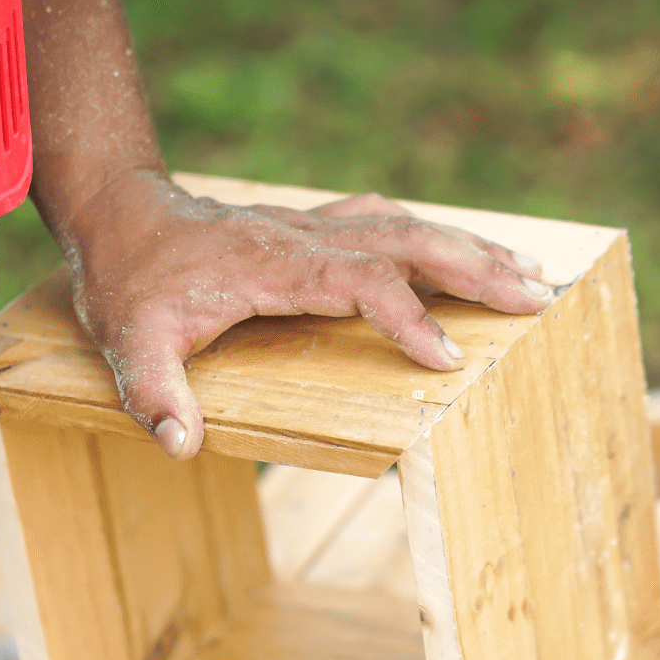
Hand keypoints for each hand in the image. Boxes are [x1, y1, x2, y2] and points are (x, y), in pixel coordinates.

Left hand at [64, 170, 555, 458]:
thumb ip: (153, 392)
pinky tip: (475, 251)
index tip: (450, 358)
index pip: (359, 281)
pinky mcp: (319, 226)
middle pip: (406, 242)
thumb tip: (181, 445)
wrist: (122, 214)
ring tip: (534, 275)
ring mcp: (316, 226)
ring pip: (409, 227)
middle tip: (538, 298)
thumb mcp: (128, 340)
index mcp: (272, 265)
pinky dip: (441, 237)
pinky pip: (392, 224)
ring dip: (473, 248)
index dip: (407, 317)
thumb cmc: (129, 282)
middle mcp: (305, 237)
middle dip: (476, 268)